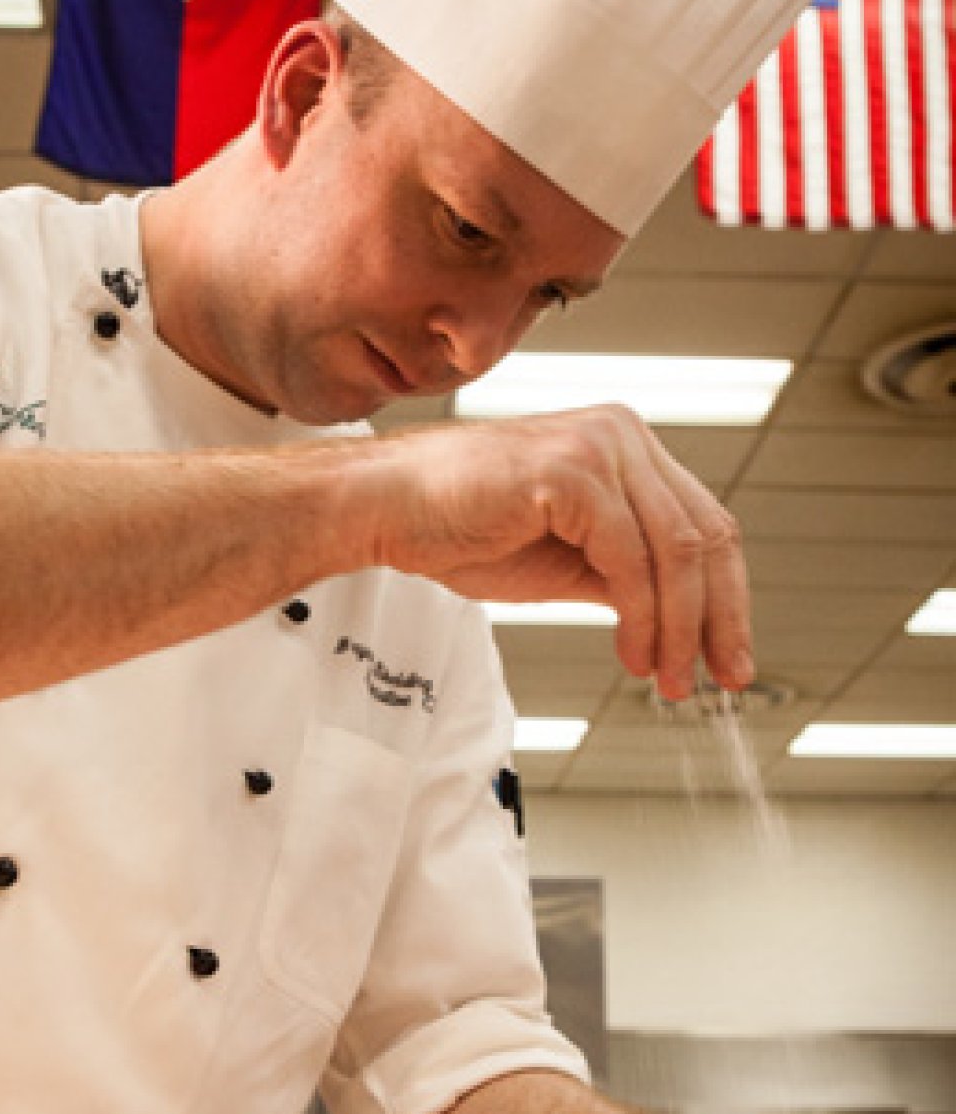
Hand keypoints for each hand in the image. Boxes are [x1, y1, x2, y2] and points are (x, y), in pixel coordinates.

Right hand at [370, 406, 752, 700]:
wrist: (385, 509)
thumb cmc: (460, 528)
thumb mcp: (569, 560)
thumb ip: (626, 574)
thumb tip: (681, 622)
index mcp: (626, 447)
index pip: (705, 524)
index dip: (727, 598)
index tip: (727, 657)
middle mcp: (623, 435)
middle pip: (706, 537)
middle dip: (717, 620)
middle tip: (717, 679)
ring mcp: (600, 446)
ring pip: (676, 552)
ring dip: (679, 629)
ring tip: (667, 678)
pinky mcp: (571, 471)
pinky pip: (631, 558)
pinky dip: (641, 616)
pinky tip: (632, 653)